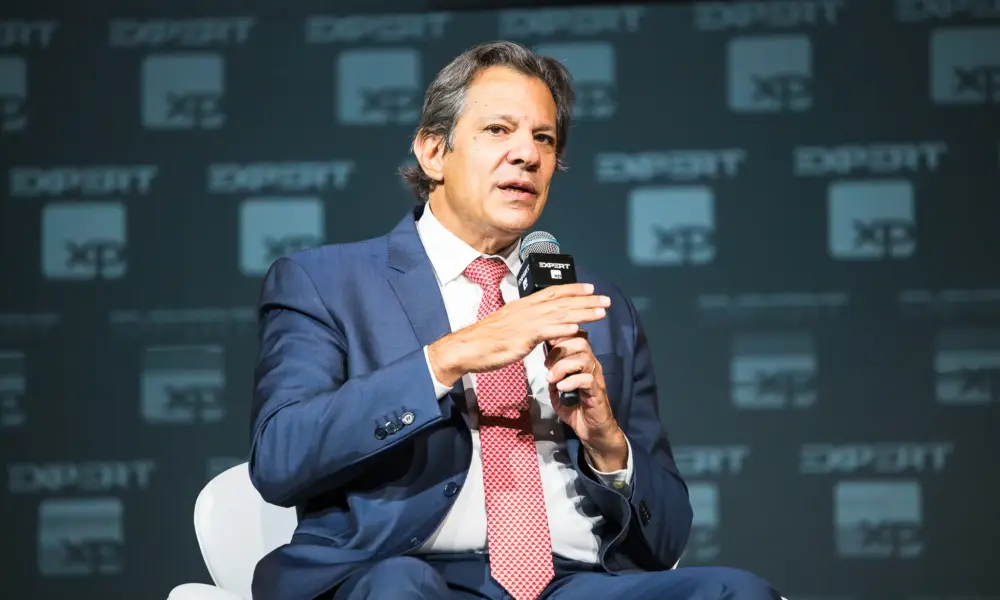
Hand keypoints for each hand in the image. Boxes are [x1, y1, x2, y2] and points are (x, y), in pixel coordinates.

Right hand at [428, 283, 609, 386]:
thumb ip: (525, 322)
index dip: (573, 289)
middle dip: (586, 300)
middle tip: (606, 300)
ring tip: (601, 312)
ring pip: (559, 314)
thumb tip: (537, 323)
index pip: (553, 292)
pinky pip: (545, 331)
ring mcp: (525, 322)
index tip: (590, 288)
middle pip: (562, 301)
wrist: (468, 347)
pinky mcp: (521, 337)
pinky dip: (561, 329)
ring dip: (582, 312)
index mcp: (524, 305)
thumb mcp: (509, 325)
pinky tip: (576, 328)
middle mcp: (527, 309)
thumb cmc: (486, 340)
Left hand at [545, 333, 627, 471]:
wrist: (596, 434)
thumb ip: (554, 384)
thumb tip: (546, 375)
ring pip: (583, 359)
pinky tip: (560, 389)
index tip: (544, 347)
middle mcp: (593, 367)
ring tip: (551, 379)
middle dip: (559, 350)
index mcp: (584, 364)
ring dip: (562, 367)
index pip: (577, 339)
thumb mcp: (562, 396)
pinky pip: (586, 379)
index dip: (561, 338)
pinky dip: (570, 382)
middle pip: (581, 343)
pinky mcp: (598, 393)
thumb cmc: (581, 413)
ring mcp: (596, 379)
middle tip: (547, 365)